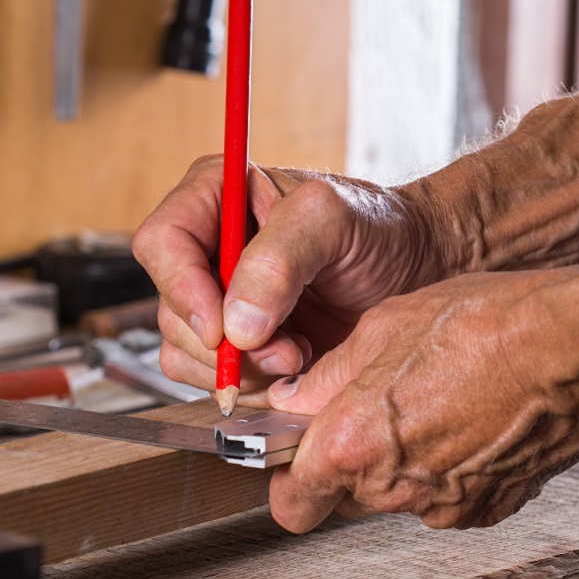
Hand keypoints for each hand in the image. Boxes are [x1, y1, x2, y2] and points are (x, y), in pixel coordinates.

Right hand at [132, 155, 435, 406]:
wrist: (416, 270)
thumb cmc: (380, 229)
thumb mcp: (336, 219)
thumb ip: (282, 256)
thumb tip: (235, 322)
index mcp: (218, 194)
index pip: (162, 242)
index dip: (182, 290)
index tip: (224, 329)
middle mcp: (208, 245)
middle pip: (172, 307)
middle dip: (225, 343)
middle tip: (286, 348)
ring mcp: (219, 297)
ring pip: (184, 350)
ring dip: (240, 368)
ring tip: (298, 353)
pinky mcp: (236, 339)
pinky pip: (209, 377)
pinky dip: (248, 384)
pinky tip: (293, 366)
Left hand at [266, 259, 578, 531]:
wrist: (573, 347)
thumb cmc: (486, 324)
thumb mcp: (386, 326)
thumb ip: (330, 375)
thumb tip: (295, 398)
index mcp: (357, 442)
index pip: (291, 501)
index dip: (288, 476)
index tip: (296, 451)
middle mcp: (396, 487)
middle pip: (342, 497)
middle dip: (345, 461)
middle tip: (369, 410)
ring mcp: (445, 504)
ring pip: (394, 496)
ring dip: (397, 462)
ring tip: (428, 403)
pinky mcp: (488, 508)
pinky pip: (443, 497)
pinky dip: (443, 469)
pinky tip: (464, 419)